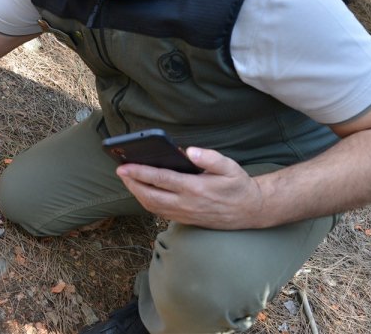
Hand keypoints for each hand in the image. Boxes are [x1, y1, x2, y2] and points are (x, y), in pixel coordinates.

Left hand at [116, 147, 264, 229]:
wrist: (250, 211)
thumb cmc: (238, 186)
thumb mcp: (230, 167)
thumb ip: (210, 158)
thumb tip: (189, 150)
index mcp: (195, 189)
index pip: (161, 179)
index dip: (140, 173)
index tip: (124, 166)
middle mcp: (187, 204)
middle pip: (150, 196)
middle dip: (132, 184)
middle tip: (120, 171)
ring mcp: (184, 214)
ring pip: (152, 207)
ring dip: (137, 193)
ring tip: (127, 180)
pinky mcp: (185, 220)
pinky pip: (160, 213)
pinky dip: (147, 202)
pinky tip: (142, 191)